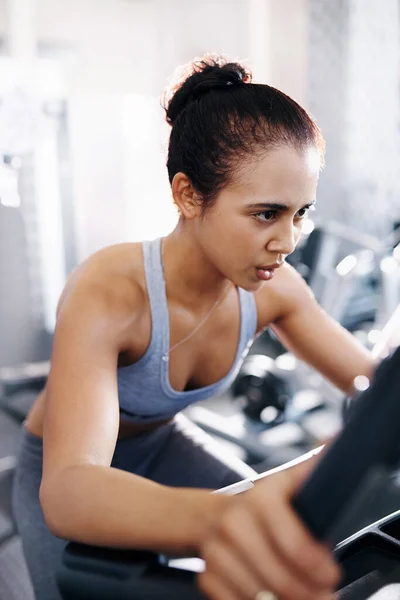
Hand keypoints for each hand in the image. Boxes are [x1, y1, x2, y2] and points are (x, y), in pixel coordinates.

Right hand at [197, 457, 340, 599]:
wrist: (201, 515)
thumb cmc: (254, 505)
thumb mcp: (283, 484)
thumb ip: (308, 472)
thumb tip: (332, 441)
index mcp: (261, 498)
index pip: (296, 545)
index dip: (318, 566)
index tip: (330, 575)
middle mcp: (235, 521)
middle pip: (280, 577)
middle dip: (308, 593)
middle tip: (323, 596)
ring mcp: (216, 549)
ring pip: (259, 595)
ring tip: (301, 598)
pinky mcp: (205, 573)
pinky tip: (267, 597)